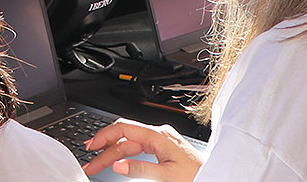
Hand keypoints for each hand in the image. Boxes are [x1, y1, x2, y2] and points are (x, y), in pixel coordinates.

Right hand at [82, 118, 204, 178]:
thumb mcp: (166, 176)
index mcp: (159, 135)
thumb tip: (118, 164)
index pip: (124, 129)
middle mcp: (160, 134)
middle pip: (125, 138)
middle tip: (91, 163)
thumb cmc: (196, 175)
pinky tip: (119, 161)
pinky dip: (126, 154)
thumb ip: (140, 169)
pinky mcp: (164, 148)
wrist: (215, 177)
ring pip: (131, 144)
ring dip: (114, 154)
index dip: (105, 136)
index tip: (91, 146)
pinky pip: (140, 148)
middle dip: (105, 149)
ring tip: (99, 164)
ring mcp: (162, 140)